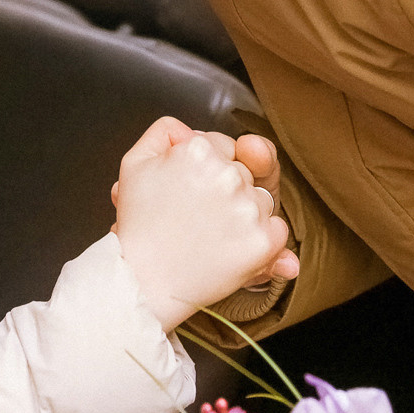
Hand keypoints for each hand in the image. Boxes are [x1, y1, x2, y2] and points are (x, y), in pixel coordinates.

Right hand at [111, 117, 291, 331]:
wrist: (144, 281)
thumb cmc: (139, 224)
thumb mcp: (136, 163)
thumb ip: (163, 133)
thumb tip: (193, 131)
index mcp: (198, 150)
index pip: (221, 146)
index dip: (205, 169)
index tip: (188, 191)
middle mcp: (227, 174)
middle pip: (243, 171)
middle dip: (225, 189)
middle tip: (195, 215)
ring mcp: (247, 208)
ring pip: (262, 198)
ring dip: (245, 213)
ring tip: (210, 233)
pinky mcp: (263, 241)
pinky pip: (277, 229)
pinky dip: (262, 240)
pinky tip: (231, 248)